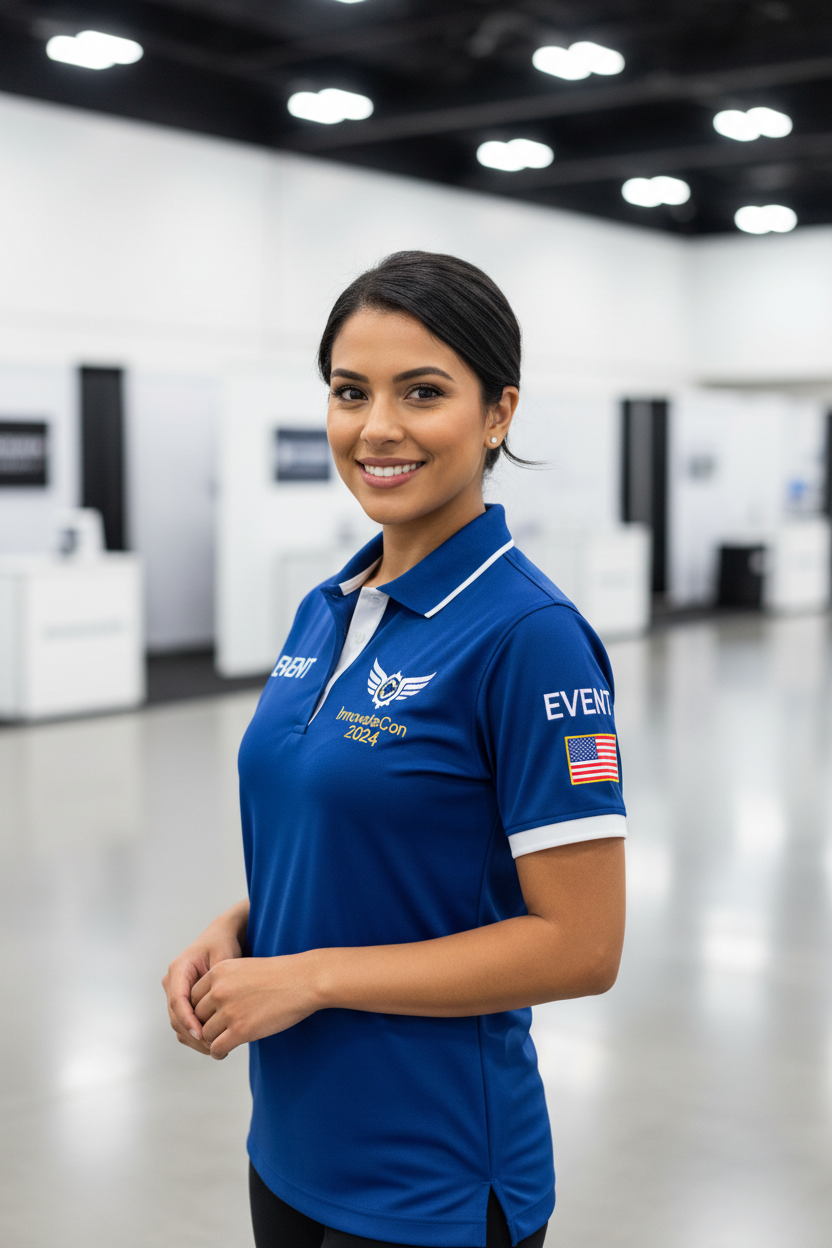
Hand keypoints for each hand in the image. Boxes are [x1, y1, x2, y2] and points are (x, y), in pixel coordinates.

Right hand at [162, 901, 248, 1054]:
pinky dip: (195, 1035)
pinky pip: (184, 1022)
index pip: (178, 1000)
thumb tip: (215, 1005)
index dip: (188, 1020)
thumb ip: (217, 980)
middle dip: (193, 1035)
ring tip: (216, 1049)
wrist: (221, 937)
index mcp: (179, 969)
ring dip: (194, 1039)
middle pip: (175, 1016)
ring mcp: (175, 992)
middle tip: (214, 1048)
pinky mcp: (182, 1001)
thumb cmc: (223, 944)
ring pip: (178, 1023)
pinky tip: (213, 1042)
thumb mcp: (223, 957)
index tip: (202, 1034)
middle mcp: (172, 982)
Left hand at [191, 953, 319, 1059]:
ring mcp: (229, 1010)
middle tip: (214, 1033)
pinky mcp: (240, 1030)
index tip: (209, 1017)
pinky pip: (217, 1048)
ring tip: (221, 1043)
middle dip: (205, 1025)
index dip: (200, 1010)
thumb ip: (224, 983)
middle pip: (197, 1016)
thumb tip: (211, 1006)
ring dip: (212, 1040)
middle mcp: (218, 990)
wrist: (304, 980)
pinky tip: (225, 1052)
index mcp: (218, 971)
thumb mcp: (244, 968)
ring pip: (206, 1033)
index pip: (193, 996)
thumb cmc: (280, 975)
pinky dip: (218, 1053)